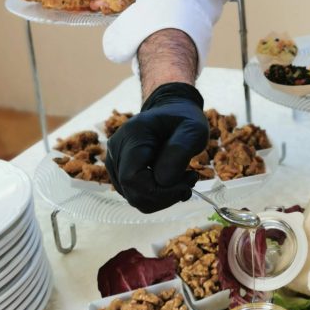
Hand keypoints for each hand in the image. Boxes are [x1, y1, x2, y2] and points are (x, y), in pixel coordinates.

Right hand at [105, 82, 208, 212]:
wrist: (172, 111)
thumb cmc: (184, 119)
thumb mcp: (194, 129)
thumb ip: (180, 151)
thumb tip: (163, 180)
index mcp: (132, 136)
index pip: (132, 178)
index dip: (159, 192)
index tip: (186, 185)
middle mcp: (116, 150)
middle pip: (133, 193)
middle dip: (165, 196)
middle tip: (190, 180)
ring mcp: (115, 163)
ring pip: (135, 198)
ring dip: (164, 197)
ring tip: (185, 178)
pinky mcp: (121, 173)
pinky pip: (138, 195)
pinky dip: (159, 196)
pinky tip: (174, 181)